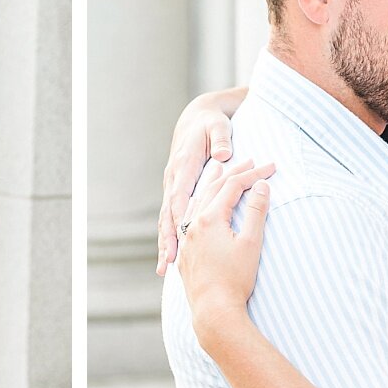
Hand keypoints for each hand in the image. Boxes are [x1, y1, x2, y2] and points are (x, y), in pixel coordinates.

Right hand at [157, 95, 237, 274]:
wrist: (195, 118)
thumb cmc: (209, 124)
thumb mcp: (217, 126)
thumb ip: (220, 140)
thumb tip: (223, 155)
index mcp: (183, 166)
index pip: (179, 195)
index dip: (178, 217)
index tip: (180, 237)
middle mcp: (173, 179)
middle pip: (168, 213)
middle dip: (167, 239)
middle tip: (169, 262)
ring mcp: (172, 187)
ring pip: (166, 219)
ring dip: (165, 244)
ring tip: (164, 268)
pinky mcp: (176, 192)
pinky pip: (171, 218)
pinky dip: (169, 238)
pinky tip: (169, 258)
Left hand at [174, 158, 274, 343]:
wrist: (213, 310)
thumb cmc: (235, 279)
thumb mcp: (251, 243)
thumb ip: (256, 212)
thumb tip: (261, 186)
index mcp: (209, 218)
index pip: (233, 186)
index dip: (253, 173)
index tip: (271, 166)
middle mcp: (193, 224)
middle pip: (213, 188)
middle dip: (233, 172)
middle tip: (249, 160)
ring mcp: (187, 238)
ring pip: (196, 201)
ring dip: (210, 183)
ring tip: (217, 168)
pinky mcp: (186, 252)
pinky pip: (188, 218)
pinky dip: (197, 202)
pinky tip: (199, 204)